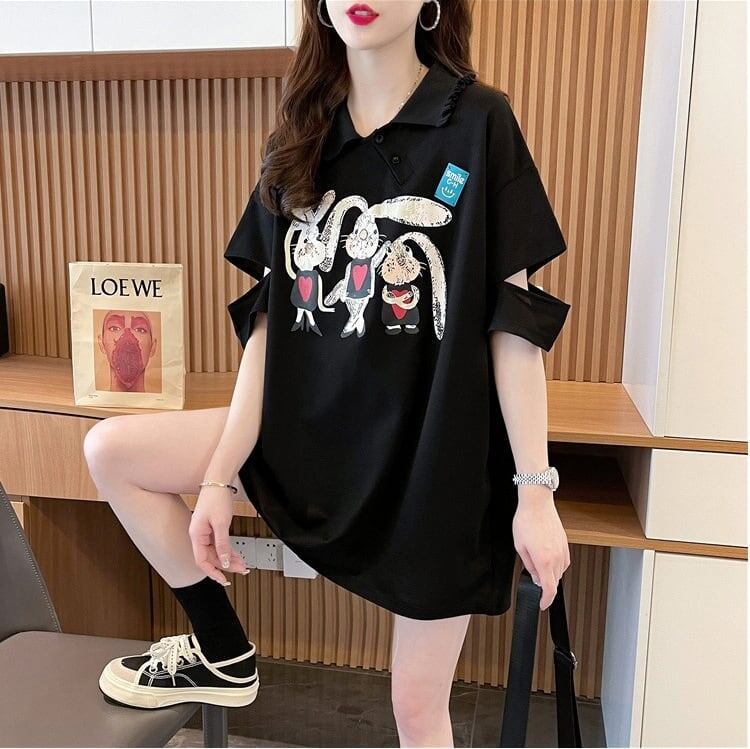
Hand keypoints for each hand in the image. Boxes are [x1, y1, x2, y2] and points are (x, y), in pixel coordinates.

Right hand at [189, 486, 249, 584]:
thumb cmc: (216, 498)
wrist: (218, 482)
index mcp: (196, 535)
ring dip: (229, 559)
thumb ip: (222, 544)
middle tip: (241, 570)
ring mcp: (205, 532)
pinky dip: (229, 550)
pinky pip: (219, 544)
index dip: (212, 572)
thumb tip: (224, 562)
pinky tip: (237, 556)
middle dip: (226, 566)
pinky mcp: (212, 529)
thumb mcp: (221, 523)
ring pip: (216, 552)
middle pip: (211, 557)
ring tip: (242, 565)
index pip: (201, 560)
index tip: (223, 579)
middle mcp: (199, 535)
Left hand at [512, 485, 570, 609]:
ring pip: (560, 572)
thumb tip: (535, 577)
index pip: (549, 589)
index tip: (542, 604)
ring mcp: (562, 550)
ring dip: (550, 574)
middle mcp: (556, 557)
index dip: (546, 600)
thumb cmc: (526, 521)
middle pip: (554, 581)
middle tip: (533, 577)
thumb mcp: (520, 547)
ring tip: (538, 563)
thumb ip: (529, 565)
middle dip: (545, 585)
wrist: (537, 504)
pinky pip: (563, 562)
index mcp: (544, 560)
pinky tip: (547, 558)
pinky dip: (556, 565)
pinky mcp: (565, 544)